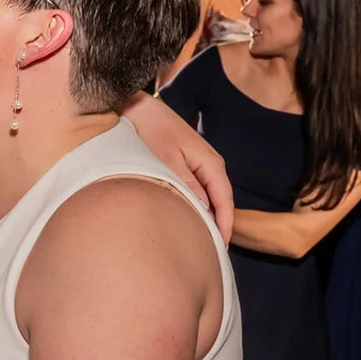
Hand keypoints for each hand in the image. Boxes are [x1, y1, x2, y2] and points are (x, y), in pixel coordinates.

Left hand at [124, 93, 234, 240]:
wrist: (135, 108)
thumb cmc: (150, 131)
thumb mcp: (166, 160)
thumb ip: (185, 184)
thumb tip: (203, 209)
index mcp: (210, 162)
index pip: (224, 200)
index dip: (224, 224)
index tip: (221, 246)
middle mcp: (210, 163)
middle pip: (220, 201)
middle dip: (218, 225)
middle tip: (211, 252)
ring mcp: (199, 163)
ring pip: (209, 196)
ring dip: (207, 216)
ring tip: (202, 240)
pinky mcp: (187, 164)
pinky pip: (198, 190)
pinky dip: (197, 205)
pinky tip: (189, 218)